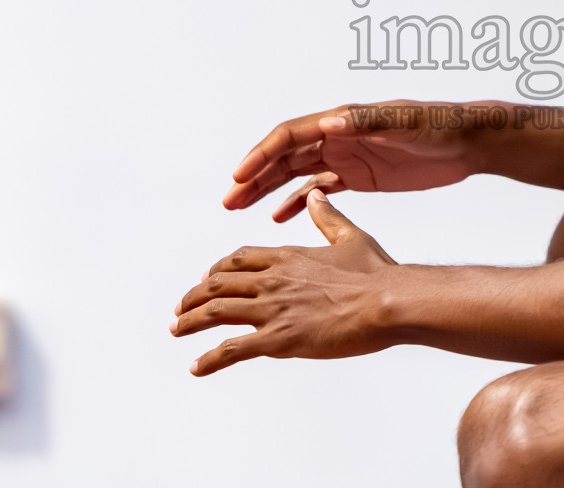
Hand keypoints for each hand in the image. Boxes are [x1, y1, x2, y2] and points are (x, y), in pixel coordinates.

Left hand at [172, 189, 397, 374]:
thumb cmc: (376, 273)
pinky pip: (232, 349)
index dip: (217, 270)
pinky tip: (197, 367)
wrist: (387, 301)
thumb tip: (317, 195)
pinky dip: (210, 360)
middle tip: (181, 310)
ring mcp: (273, 309)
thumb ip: (328, 218)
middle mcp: (273, 280)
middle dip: (193, 297)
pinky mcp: (279, 338)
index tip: (206, 279)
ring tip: (176, 331)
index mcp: (288, 256)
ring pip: (215, 312)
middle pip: (217, 284)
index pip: (238, 260)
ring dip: (189, 322)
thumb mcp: (350, 237)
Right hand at [224, 101, 478, 219]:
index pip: (290, 135)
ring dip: (268, 189)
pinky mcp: (359, 176)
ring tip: (240, 208)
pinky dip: (298, 202)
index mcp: (342, 121)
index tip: (240, 176)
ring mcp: (347, 157)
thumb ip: (366, 122)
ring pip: (296, 173)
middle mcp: (338, 136)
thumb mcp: (403, 123)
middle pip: (285, 156)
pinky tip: (280, 218)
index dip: (262, 154)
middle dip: (255, 176)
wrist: (466, 142)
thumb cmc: (437, 126)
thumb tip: (328, 122)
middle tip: (229, 199)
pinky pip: (319, 189)